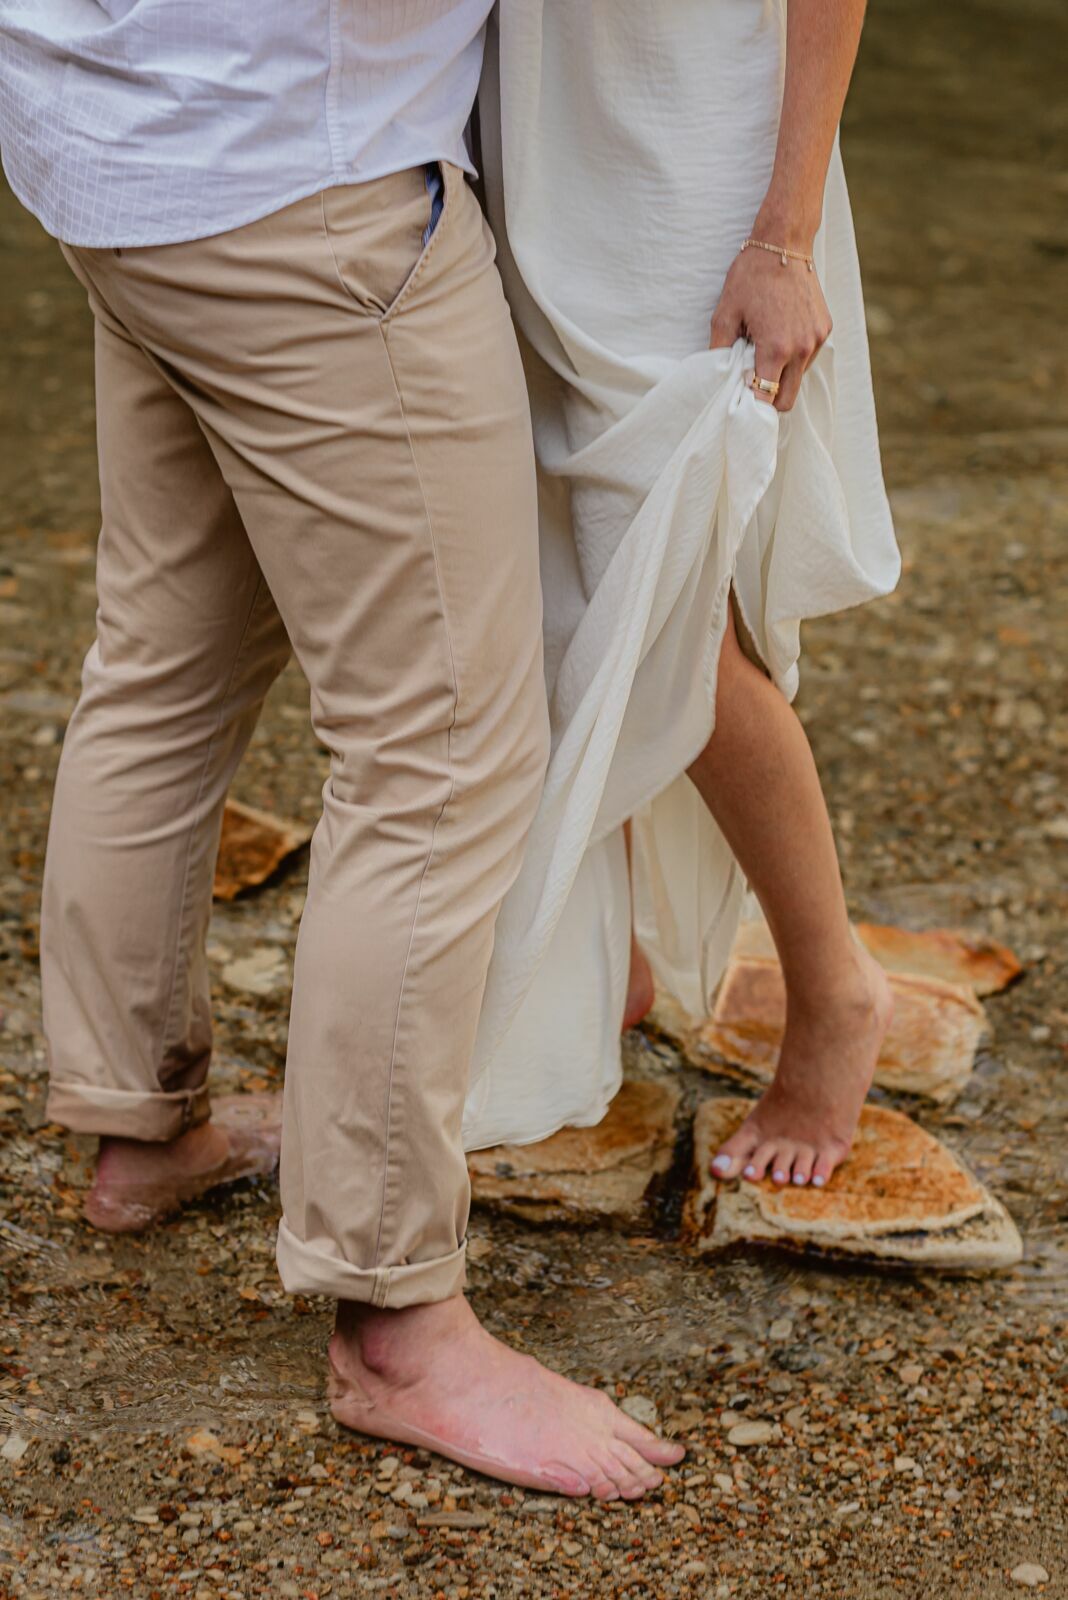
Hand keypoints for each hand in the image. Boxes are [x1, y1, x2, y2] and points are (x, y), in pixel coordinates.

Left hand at [710, 244, 831, 411]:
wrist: (783, 243)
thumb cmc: (750, 277)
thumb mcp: (724, 313)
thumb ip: (720, 351)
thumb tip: (719, 378)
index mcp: (776, 348)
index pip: (766, 397)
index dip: (750, 402)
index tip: (739, 394)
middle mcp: (801, 349)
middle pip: (786, 400)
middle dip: (768, 396)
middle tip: (751, 379)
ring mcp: (816, 340)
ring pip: (798, 379)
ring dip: (782, 375)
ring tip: (765, 349)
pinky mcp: (824, 329)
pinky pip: (808, 358)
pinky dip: (794, 356)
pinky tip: (780, 334)